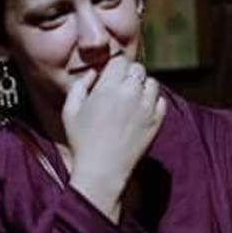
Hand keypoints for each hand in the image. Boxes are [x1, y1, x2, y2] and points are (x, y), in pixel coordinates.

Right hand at [63, 56, 165, 221]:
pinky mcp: (157, 121)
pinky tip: (140, 112)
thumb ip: (80, 86)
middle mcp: (130, 94)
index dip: (114, 68)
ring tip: (131, 100)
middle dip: (129, 75)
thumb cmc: (82, 142)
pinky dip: (153, 102)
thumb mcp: (70, 111)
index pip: (120, 60)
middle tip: (120, 89)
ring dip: (142, 87)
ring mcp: (146, 108)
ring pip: (152, 83)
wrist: (103, 171)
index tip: (110, 78)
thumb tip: (93, 73)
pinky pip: (161, 101)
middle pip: (137, 69)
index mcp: (108, 88)